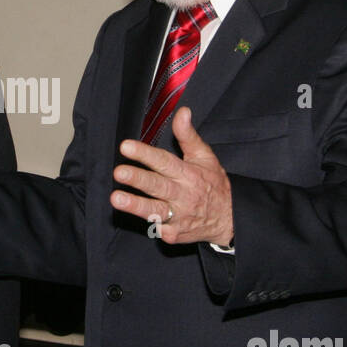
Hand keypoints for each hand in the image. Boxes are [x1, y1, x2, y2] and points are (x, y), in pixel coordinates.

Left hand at [110, 107, 233, 246]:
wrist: (230, 219)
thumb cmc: (213, 184)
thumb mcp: (205, 157)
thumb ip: (188, 135)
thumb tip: (182, 112)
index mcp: (188, 174)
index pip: (164, 161)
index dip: (145, 154)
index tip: (126, 146)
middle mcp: (183, 195)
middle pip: (158, 185)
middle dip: (138, 179)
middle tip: (118, 172)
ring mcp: (179, 216)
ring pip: (155, 211)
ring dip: (136, 206)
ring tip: (117, 198)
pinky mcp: (175, 234)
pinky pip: (161, 230)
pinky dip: (152, 227)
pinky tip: (138, 221)